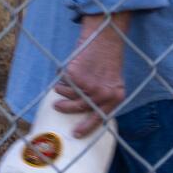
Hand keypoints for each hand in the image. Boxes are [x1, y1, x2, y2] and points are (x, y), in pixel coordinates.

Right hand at [54, 14, 130, 137]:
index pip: (100, 118)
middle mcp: (103, 94)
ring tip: (61, 85)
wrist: (106, 38)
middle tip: (57, 107)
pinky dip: (63, 77)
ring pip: (69, 95)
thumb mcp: (112, 81)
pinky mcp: (77, 76)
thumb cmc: (108, 60)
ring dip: (62, 90)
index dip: (87, 127)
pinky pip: (65, 82)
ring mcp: (90, 85)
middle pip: (81, 108)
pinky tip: (68, 70)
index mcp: (115, 97)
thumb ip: (103, 96)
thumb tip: (84, 111)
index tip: (76, 134)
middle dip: (67, 109)